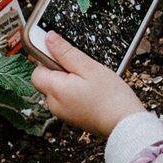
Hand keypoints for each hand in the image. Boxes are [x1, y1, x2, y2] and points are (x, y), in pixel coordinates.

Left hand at [30, 32, 146, 137]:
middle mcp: (54, 104)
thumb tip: (48, 38)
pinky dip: (75, 92)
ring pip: (58, 89)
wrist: (125, 123)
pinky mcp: (72, 117)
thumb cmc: (110, 97)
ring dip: (69, 81)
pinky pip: (66, 99)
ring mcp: (62, 113)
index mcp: (55, 90)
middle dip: (60, 70)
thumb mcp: (89, 67)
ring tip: (89, 81)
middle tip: (82, 69)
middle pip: (46, 80)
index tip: (63, 53)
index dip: (48, 59)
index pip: (37, 69)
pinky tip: (91, 91)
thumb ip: (65, 52)